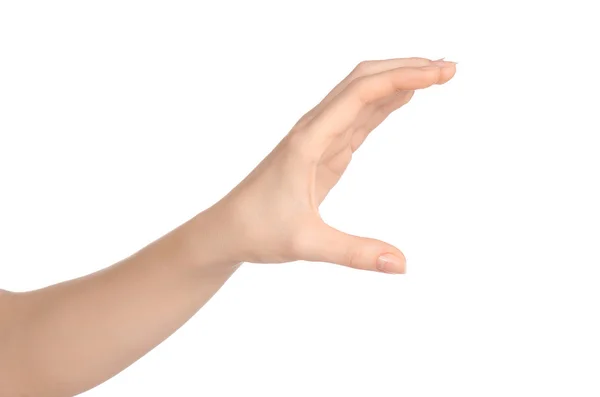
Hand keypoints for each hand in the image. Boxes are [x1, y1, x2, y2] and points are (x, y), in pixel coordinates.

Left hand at [212, 58, 455, 273]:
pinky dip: (384, 103)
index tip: (439, 73)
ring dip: (398, 81)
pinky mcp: (325, 151)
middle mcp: (314, 130)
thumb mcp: (307, 244)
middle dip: (406, 68)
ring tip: (436, 75)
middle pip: (363, 81)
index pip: (361, 92)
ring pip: (361, 95)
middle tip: (448, 69)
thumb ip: (356, 254)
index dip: (403, 76)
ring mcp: (320, 138)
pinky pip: (358, 118)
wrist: (228, 229)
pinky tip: (403, 97)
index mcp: (309, 140)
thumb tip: (402, 264)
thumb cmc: (258, 230)